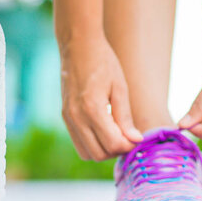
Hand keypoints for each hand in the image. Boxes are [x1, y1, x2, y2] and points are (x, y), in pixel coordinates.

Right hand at [59, 34, 142, 160]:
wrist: (78, 46)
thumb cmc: (103, 62)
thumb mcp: (120, 87)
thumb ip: (125, 117)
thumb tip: (134, 140)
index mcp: (92, 109)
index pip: (112, 144)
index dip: (128, 146)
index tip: (137, 138)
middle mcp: (76, 118)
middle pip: (98, 155)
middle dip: (116, 151)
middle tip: (128, 138)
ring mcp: (68, 118)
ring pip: (86, 153)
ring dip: (103, 150)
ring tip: (116, 134)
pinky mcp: (65, 116)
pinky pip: (78, 142)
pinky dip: (92, 143)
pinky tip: (104, 129)